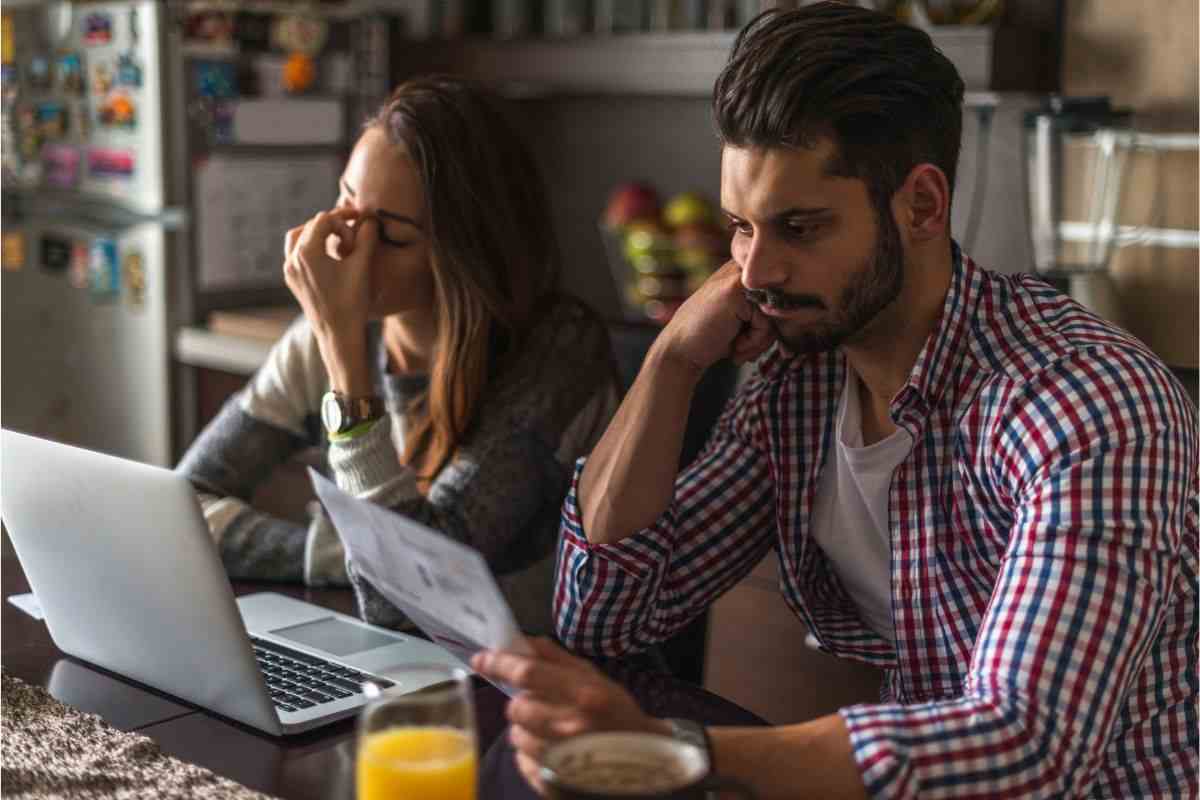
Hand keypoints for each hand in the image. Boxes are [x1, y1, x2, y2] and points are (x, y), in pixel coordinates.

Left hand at [282, 207, 376, 338]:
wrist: (338, 335)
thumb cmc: (351, 302)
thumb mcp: (362, 266)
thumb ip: (366, 238)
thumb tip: (370, 220)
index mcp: (307, 252)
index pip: (324, 220)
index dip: (344, 218)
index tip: (360, 223)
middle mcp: (292, 259)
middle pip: (310, 226)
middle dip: (332, 225)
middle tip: (353, 234)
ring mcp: (289, 271)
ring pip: (297, 237)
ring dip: (317, 233)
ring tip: (338, 238)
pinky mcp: (292, 280)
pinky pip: (295, 253)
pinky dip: (310, 247)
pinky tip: (328, 254)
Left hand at [472, 638, 669, 793]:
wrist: (643, 763)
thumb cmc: (618, 715)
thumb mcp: (596, 679)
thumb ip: (558, 659)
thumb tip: (523, 642)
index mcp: (583, 694)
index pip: (528, 673)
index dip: (499, 663)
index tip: (481, 658)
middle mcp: (571, 726)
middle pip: (516, 707)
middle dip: (520, 703)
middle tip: (538, 705)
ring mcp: (561, 758)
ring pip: (515, 736)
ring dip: (525, 730)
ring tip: (548, 731)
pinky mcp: (552, 781)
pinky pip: (521, 761)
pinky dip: (529, 754)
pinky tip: (551, 750)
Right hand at [658, 261, 774, 373]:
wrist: (680, 351)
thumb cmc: (712, 338)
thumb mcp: (742, 320)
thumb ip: (766, 310)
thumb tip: (801, 312)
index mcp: (741, 273)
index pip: (779, 294)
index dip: (770, 322)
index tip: (746, 339)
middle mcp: (739, 270)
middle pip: (779, 304)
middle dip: (766, 335)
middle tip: (744, 349)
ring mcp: (736, 276)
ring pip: (774, 314)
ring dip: (759, 342)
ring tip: (737, 348)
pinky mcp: (735, 289)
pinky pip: (766, 322)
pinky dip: (753, 341)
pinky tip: (733, 346)